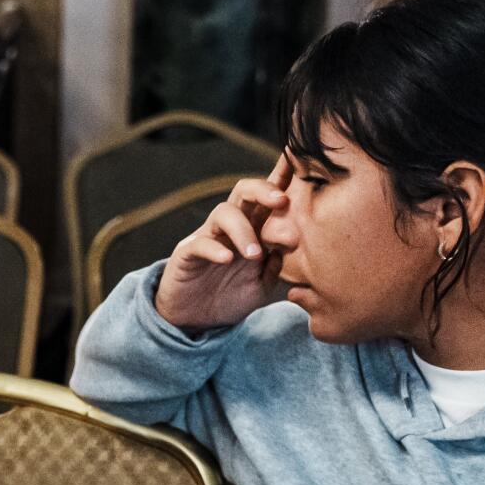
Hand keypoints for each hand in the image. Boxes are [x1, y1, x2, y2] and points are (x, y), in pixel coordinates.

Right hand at [154, 154, 289, 333]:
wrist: (193, 321)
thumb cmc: (229, 298)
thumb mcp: (260, 286)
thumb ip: (274, 268)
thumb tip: (284, 247)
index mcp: (252, 230)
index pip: (267, 199)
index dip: (281, 178)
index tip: (299, 162)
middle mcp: (230, 228)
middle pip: (243, 192)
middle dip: (263, 189)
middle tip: (281, 201)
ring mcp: (207, 237)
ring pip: (223, 213)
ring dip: (243, 231)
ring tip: (254, 255)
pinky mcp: (186, 253)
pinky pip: (200, 242)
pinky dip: (215, 248)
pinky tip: (227, 260)